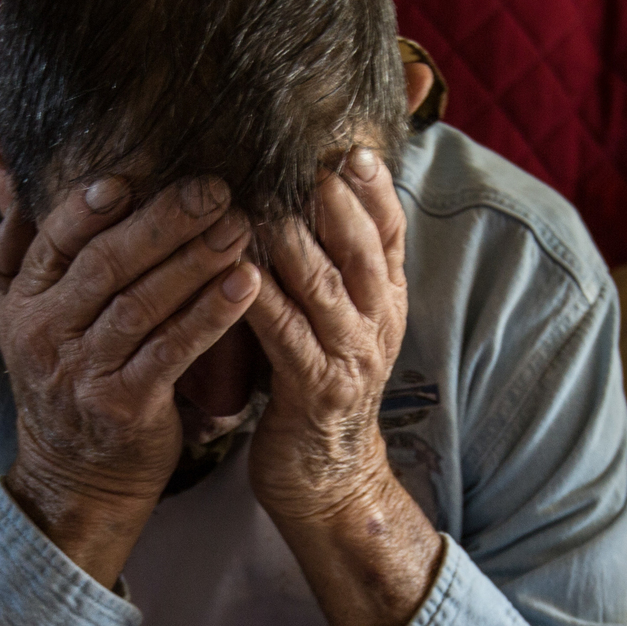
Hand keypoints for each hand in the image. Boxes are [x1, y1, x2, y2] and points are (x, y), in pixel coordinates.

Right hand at [0, 102, 258, 584]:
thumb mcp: (21, 315)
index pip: (53, 241)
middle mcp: (44, 334)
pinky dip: (209, 317)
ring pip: (141, 305)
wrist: (75, 474)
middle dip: (163, 222)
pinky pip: (171, 351)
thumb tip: (7, 169)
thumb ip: (16, 246)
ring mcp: (82, 373)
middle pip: (105, 265)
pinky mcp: (123, 407)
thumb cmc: (64, 376)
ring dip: (195, 262)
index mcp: (20, 301)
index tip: (133, 176)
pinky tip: (244, 286)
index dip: (89, 208)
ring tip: (239, 227)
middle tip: (215, 188)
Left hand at [244, 148, 443, 625]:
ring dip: (295, 242)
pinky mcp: (313, 391)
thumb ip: (326, 265)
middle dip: (339, 202)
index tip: (353, 146)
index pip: (390, 232)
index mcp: (382, 302)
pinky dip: (262, 300)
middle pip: (364, 249)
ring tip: (266, 201)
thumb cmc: (314, 388)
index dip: (376, 189)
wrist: (325, 479)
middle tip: (311, 158)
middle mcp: (375, 324)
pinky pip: (286, 335)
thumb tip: (303, 197)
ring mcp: (349, 359)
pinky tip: (236, 272)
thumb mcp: (334, 321)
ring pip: (326, 287)